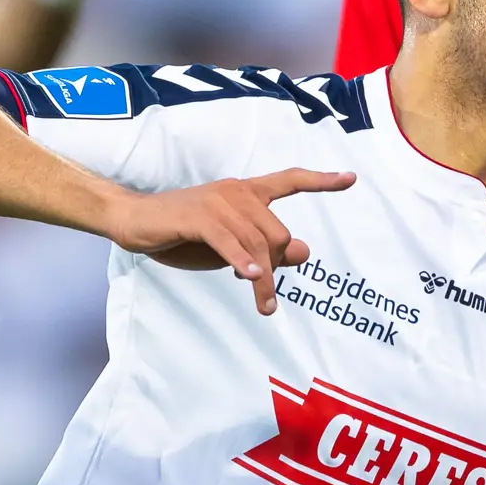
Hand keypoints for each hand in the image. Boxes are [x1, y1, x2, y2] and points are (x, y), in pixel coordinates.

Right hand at [105, 169, 355, 314]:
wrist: (135, 220)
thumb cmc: (182, 232)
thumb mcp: (230, 244)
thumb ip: (265, 247)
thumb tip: (305, 251)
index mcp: (247, 192)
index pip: (290, 180)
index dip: (321, 181)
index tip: (350, 179)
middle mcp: (237, 192)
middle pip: (278, 233)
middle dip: (277, 268)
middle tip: (265, 295)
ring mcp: (218, 202)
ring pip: (257, 245)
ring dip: (263, 281)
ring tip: (264, 306)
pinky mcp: (199, 217)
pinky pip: (230, 242)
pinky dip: (243, 262)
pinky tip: (251, 278)